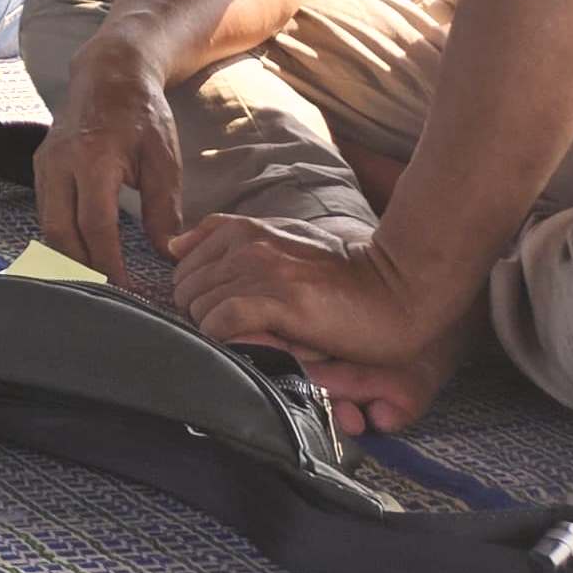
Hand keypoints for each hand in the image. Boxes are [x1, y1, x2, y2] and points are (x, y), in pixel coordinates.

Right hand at [33, 41, 188, 279]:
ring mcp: (44, 166)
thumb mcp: (164, 159)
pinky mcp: (41, 168)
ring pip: (47, 227)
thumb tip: (167, 253)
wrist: (108, 73)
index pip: (95, 226)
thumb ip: (164, 209)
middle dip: (82, 270)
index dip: (110, 264)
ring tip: (96, 284)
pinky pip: (46, 213)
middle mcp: (59, 164)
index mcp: (93, 160)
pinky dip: (62, 239)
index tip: (128, 292)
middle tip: (107, 299)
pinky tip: (82, 255)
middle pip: (60, 233)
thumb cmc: (142, 114)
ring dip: (69, 258)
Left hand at [169, 215, 472, 377]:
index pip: (183, 260)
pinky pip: (219, 323)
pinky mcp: (278, 301)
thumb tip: (174, 246)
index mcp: (245, 229)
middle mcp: (247, 244)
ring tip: (252, 338)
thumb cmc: (343, 275)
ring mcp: (261, 271)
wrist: (399, 289)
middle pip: (184, 287)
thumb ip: (229, 239)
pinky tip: (253, 343)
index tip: (222, 309)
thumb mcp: (283, 242)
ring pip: (198, 306)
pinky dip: (225, 340)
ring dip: (216, 330)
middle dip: (201, 313)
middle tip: (238, 331)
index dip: (196, 291)